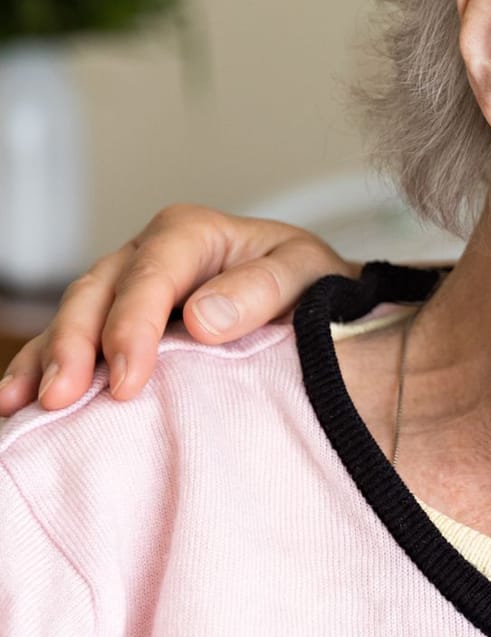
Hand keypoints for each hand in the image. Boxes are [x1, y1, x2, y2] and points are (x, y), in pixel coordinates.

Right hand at [0, 205, 355, 414]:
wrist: (316, 299)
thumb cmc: (311, 284)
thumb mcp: (307, 273)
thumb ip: (262, 288)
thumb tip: (202, 317)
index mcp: (192, 233)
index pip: (152, 276)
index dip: (133, 327)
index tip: (129, 380)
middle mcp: (148, 255)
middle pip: (98, 293)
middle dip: (77, 346)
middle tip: (64, 398)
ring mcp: (125, 287)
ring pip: (73, 316)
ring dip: (47, 359)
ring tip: (27, 404)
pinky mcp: (115, 320)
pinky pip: (68, 340)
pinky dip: (41, 366)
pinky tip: (17, 400)